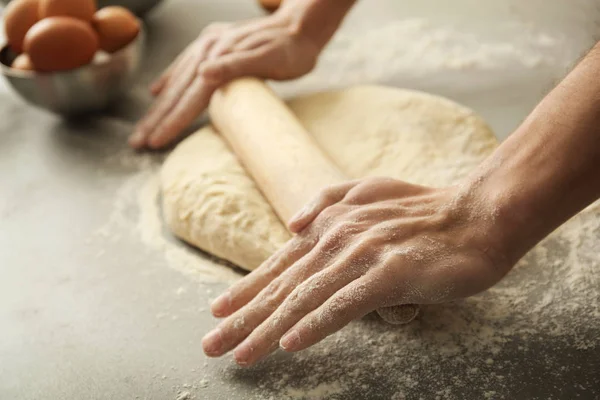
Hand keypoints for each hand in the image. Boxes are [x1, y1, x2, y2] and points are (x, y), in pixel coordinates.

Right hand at [130, 9, 321, 149]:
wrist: (301, 26)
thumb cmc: (291, 50)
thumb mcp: (269, 59)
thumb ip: (236, 66)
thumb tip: (203, 73)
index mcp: (218, 58)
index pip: (189, 98)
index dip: (171, 121)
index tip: (154, 142)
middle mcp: (207, 51)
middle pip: (177, 92)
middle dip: (156, 119)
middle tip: (136, 142)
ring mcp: (208, 47)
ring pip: (177, 82)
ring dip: (159, 106)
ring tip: (143, 126)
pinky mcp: (213, 46)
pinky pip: (183, 67)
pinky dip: (169, 81)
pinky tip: (157, 91)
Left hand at [201, 177, 510, 365]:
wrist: (479, 214)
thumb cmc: (426, 212)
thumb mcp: (371, 193)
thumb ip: (330, 202)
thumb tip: (294, 222)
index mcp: (331, 225)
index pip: (280, 264)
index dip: (247, 290)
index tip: (218, 313)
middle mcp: (338, 237)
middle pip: (282, 285)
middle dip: (244, 318)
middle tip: (212, 345)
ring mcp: (363, 254)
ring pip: (305, 298)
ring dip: (269, 329)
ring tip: (241, 355)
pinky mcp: (391, 273)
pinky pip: (346, 304)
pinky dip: (317, 324)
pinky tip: (293, 344)